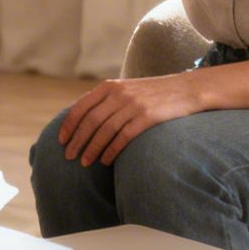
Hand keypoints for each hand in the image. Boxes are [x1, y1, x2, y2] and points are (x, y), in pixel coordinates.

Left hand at [56, 75, 203, 166]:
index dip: (69, 125)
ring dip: (92, 149)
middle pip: (90, 121)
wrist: (187, 89)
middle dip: (77, 141)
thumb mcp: (127, 89)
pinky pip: (123, 137)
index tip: (61, 141)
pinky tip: (106, 161)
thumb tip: (84, 121)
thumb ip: (106, 100)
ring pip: (104, 131)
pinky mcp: (147, 116)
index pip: (81, 107)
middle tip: (68, 157)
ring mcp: (133, 104)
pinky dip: (111, 150)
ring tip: (85, 163)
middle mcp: (119, 93)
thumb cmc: (153, 94)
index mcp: (109, 86)